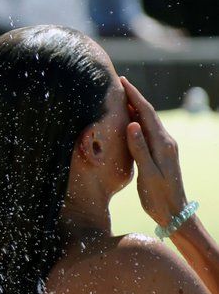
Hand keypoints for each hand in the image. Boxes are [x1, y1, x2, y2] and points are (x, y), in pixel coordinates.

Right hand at [122, 77, 187, 227]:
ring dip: (135, 107)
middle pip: (148, 113)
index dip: (134, 95)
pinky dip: (136, 120)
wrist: (174, 212)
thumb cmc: (159, 195)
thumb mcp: (148, 173)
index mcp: (162, 144)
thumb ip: (140, 148)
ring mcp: (164, 147)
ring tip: (121, 97)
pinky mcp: (160, 153)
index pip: (146, 113)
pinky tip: (128, 120)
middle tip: (118, 83)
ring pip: (148, 121)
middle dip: (134, 97)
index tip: (121, 81)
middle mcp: (165, 141)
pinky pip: (147, 131)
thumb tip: (132, 124)